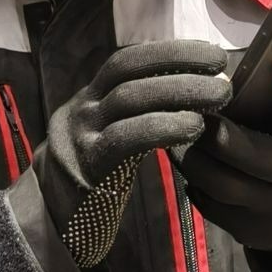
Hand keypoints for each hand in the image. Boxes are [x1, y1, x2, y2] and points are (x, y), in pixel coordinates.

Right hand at [38, 40, 230, 265]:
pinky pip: (125, 139)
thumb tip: (195, 89)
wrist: (49, 220)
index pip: (129, 60)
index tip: (212, 54)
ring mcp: (81, 135)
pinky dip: (163, 127)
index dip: (171, 52)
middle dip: (180, 66)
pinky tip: (193, 128)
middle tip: (223, 75)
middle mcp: (83, 108)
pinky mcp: (86, 166)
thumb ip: (141, 113)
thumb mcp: (112, 134)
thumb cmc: (96, 176)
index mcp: (91, 96)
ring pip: (129, 99)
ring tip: (218, 98)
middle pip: (130, 72)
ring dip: (180, 93)